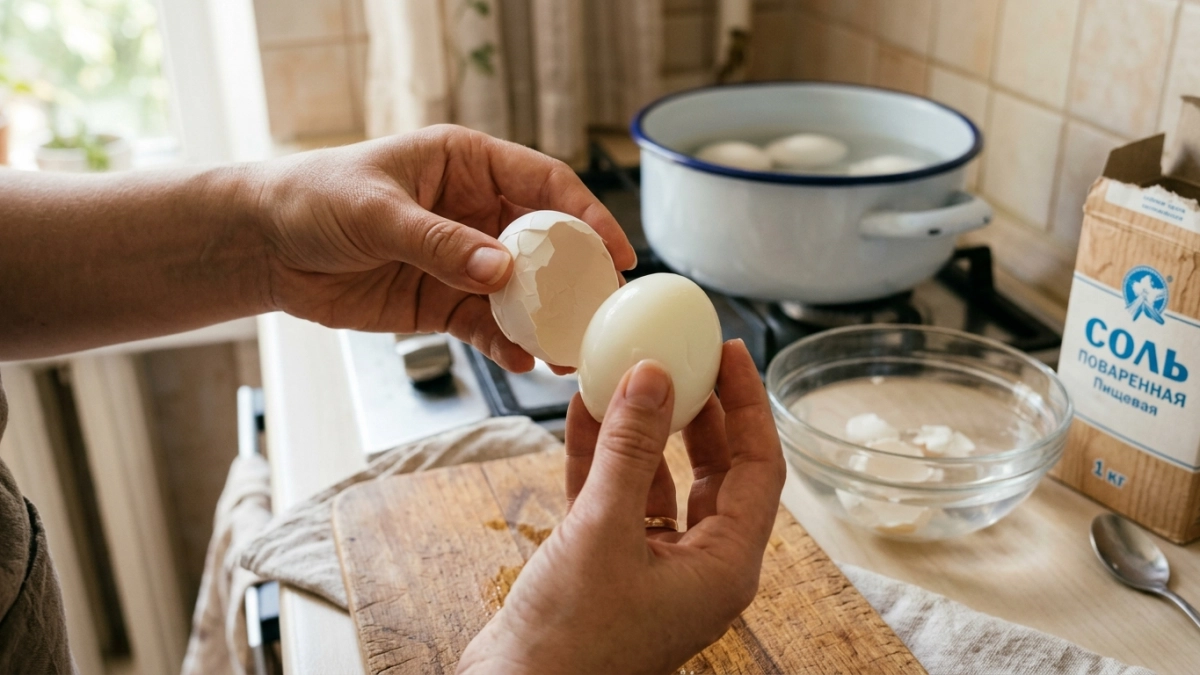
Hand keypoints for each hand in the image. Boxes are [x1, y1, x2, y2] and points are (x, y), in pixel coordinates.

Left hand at [252, 124, 634, 371]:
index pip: (545, 184)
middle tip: (601, 313)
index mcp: (468, 164)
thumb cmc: (314, 199)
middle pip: (545, 244)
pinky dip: (507, 344)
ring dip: (546, 321)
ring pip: (522, 292)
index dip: (587, 216)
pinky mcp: (442, 302)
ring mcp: (463, 260)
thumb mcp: (377, 213)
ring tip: (568, 352)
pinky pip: (487, 325)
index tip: (615, 252)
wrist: (264, 247)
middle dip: (576, 280)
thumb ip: (441, 243)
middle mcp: (475, 211)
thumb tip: (503, 271)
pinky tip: (524, 361)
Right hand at [457, 340, 786, 673]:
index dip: (747, 405)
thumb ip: (630, 450)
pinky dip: (601, 458)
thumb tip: (653, 376)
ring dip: (640, 430)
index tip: (729, 353)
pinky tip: (586, 413)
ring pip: (658, 480)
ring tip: (626, 373)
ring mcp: (652, 567)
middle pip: (713, 470)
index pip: (758, 468)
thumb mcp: (603, 532)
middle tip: (681, 357)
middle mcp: (697, 566)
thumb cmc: (572, 642)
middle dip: (696, 411)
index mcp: (723, 566)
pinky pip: (615, 499)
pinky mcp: (607, 566)